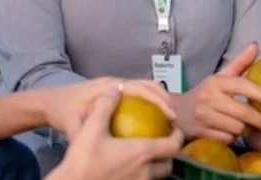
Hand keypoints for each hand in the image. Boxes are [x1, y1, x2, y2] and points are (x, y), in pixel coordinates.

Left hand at [40, 77, 175, 138]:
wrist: (50, 101)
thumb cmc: (62, 110)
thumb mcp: (73, 125)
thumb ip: (85, 134)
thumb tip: (100, 148)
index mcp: (106, 86)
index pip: (138, 88)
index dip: (157, 99)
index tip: (170, 114)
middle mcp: (113, 82)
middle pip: (146, 83)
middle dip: (164, 97)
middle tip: (176, 118)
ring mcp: (114, 86)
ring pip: (144, 87)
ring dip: (159, 98)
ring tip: (169, 119)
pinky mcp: (113, 92)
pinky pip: (137, 94)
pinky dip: (149, 103)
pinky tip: (154, 121)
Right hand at [47, 87, 184, 179]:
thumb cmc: (83, 159)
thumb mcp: (91, 128)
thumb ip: (105, 106)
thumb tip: (116, 90)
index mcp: (141, 153)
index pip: (172, 145)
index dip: (178, 136)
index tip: (173, 128)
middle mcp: (145, 172)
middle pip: (168, 164)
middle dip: (169, 152)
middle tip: (163, 140)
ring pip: (157, 176)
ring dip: (157, 164)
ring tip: (148, 153)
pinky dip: (144, 174)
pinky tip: (131, 166)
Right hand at [171, 43, 260, 142]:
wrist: (175, 112)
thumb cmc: (205, 94)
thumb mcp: (220, 77)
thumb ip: (240, 63)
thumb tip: (256, 45)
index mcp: (216, 82)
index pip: (242, 85)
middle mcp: (209, 98)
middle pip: (244, 113)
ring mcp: (204, 117)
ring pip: (238, 129)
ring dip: (248, 131)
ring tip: (252, 128)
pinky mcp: (201, 133)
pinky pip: (228, 139)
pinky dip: (235, 138)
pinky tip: (234, 134)